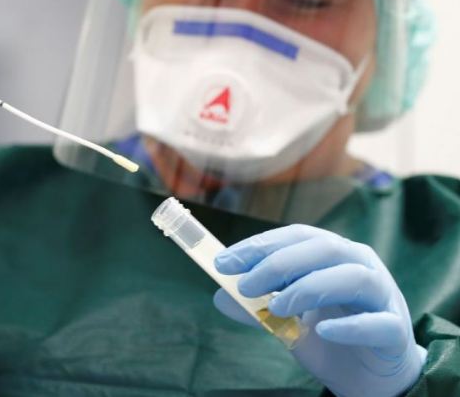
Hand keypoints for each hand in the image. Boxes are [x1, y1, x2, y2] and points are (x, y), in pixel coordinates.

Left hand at [212, 224, 426, 396]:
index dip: (260, 246)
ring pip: (353, 277)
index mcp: (333, 254)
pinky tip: (323, 331)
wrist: (369, 378)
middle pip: (324, 248)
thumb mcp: (286, 321)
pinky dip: (350, 325)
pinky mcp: (396, 330)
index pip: (296, 237)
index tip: (224, 262)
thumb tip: (220, 297)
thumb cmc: (328, 338)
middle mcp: (360, 264)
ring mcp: (383, 296)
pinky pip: (379, 323)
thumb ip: (258, 308)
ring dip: (309, 287)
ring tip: (276, 307)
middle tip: (245, 285)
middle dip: (279, 263)